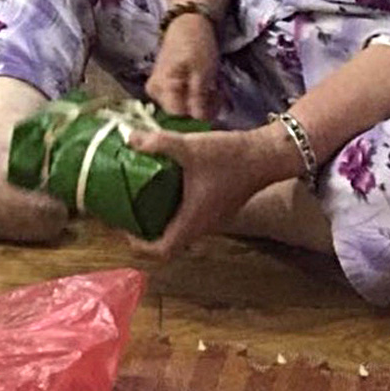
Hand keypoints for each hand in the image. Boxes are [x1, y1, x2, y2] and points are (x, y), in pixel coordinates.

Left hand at [125, 123, 297, 258]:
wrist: (265, 153)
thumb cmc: (230, 157)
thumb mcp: (190, 146)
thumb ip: (159, 143)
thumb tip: (129, 139)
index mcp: (193, 221)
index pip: (161, 251)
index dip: (138, 245)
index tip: (123, 228)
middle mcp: (202, 225)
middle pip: (168, 242)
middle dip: (144, 230)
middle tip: (127, 210)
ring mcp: (212, 218)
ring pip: (179, 228)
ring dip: (159, 218)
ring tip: (140, 196)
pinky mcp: (217, 206)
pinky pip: (189, 215)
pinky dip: (172, 207)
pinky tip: (164, 183)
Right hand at [146, 12, 220, 119]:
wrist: (189, 23)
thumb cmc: (196, 45)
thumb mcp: (202, 73)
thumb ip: (199, 100)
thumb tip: (201, 121)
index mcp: (161, 88)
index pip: (179, 115)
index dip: (199, 111)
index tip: (215, 98)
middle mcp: (155, 92)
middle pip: (182, 113)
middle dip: (203, 106)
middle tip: (218, 92)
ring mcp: (160, 90)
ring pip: (185, 107)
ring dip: (204, 101)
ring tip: (216, 87)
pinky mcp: (168, 86)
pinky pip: (184, 99)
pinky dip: (199, 96)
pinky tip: (209, 86)